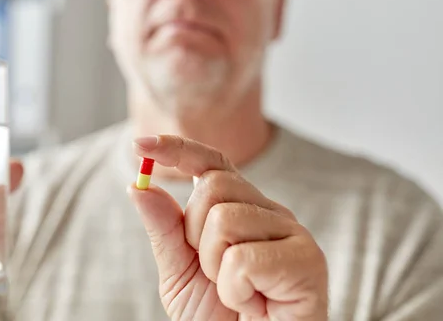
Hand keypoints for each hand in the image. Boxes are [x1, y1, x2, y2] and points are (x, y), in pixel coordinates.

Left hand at [129, 136, 327, 320]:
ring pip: (224, 220)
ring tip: (237, 293)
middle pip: (212, 186)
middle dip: (194, 236)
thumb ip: (165, 230)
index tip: (140, 144)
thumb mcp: (180, 272)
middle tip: (215, 274)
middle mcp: (269, 213)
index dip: (178, 149)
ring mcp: (292, 233)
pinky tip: (254, 304)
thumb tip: (139, 186)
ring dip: (215, 269)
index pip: (212, 164)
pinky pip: (244, 259)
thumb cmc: (220, 318)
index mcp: (241, 209)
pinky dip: (235, 291)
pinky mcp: (308, 260)